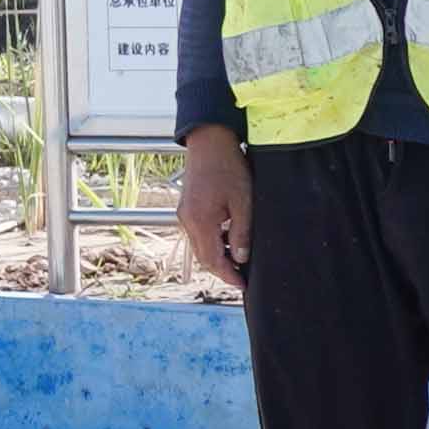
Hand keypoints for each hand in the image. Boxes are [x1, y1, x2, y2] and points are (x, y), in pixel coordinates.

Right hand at [173, 129, 249, 283]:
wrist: (209, 143)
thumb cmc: (229, 168)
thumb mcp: (244, 202)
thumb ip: (242, 232)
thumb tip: (240, 258)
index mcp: (200, 221)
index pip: (212, 260)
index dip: (228, 276)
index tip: (243, 285)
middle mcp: (187, 221)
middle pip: (203, 256)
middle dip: (222, 270)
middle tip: (242, 278)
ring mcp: (184, 214)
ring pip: (200, 246)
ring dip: (218, 256)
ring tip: (239, 261)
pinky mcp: (187, 208)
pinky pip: (199, 233)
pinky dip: (213, 242)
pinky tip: (229, 240)